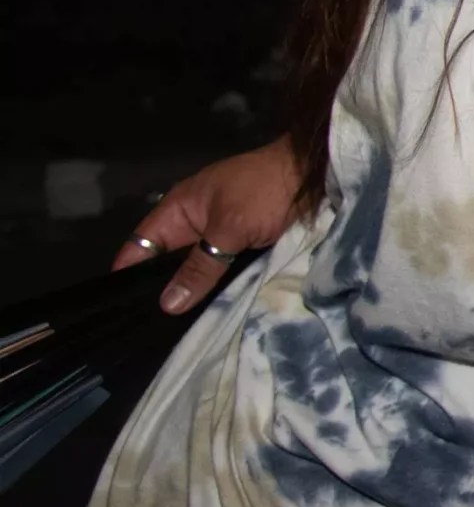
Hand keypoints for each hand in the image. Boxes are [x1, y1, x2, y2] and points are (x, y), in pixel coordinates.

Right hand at [113, 136, 299, 313]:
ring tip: (180, 330)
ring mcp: (219, 235)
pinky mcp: (243, 245)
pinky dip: (218, 287)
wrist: (316, 174)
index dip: (127, 278)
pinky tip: (213, 312)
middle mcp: (193, 223)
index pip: (138, 248)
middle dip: (165, 292)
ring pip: (196, 271)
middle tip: (157, 332)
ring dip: (194, 293)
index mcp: (178, 210)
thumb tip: (167, 304)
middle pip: (166, 264)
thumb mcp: (230, 229)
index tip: (123, 314)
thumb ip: (200, 266)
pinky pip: (221, 270)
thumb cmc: (266, 192)